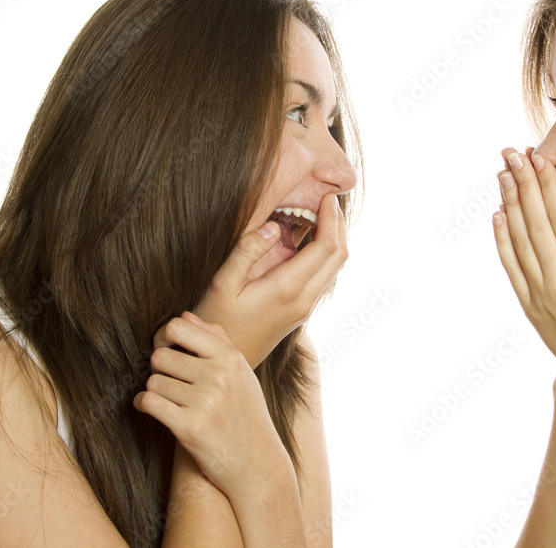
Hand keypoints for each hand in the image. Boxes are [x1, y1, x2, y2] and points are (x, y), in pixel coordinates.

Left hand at [133, 312, 292, 499]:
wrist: (257, 463)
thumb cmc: (246, 415)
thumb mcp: (240, 373)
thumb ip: (217, 341)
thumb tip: (186, 316)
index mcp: (231, 358)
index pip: (179, 326)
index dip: (164, 336)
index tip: (165, 349)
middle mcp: (219, 376)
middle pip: (161, 355)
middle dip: (159, 368)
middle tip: (167, 380)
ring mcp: (205, 402)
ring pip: (153, 380)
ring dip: (153, 390)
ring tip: (167, 399)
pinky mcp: (190, 428)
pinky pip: (149, 402)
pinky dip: (143, 404)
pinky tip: (152, 408)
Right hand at [195, 191, 347, 366]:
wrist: (224, 358)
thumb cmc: (216, 320)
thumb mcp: (222, 282)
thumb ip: (247, 250)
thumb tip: (274, 226)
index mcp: (288, 288)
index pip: (326, 247)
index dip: (331, 218)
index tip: (327, 197)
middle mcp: (304, 299)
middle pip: (338, 256)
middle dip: (338, 225)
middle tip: (327, 200)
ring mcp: (305, 306)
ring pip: (334, 267)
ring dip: (332, 238)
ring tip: (318, 213)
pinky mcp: (301, 309)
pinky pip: (322, 275)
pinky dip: (322, 252)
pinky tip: (304, 237)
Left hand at [492, 147, 555, 395]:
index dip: (547, 186)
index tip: (538, 158)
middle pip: (534, 223)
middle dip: (522, 183)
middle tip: (511, 152)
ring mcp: (539, 295)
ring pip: (518, 240)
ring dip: (509, 203)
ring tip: (502, 173)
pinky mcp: (529, 305)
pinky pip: (510, 265)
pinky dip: (502, 238)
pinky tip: (498, 215)